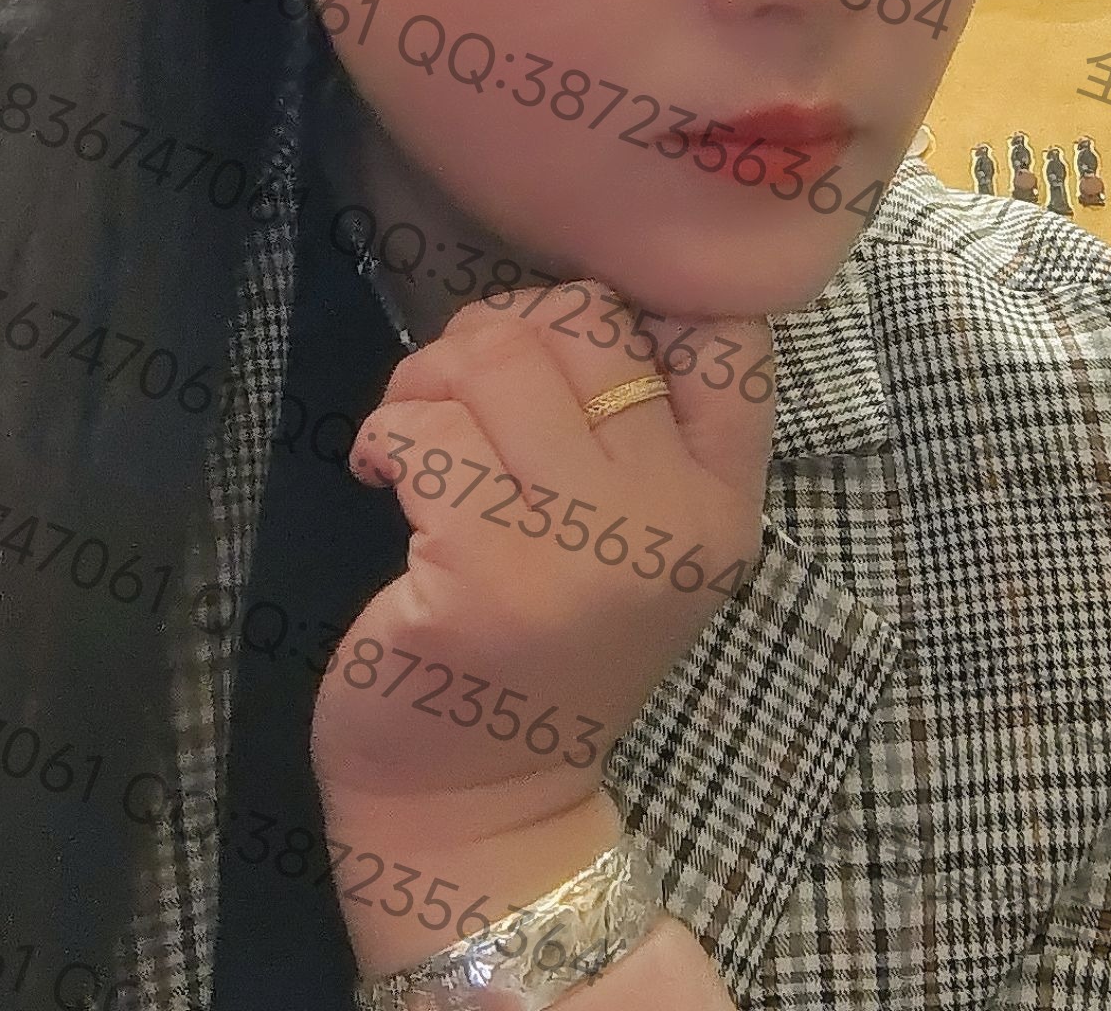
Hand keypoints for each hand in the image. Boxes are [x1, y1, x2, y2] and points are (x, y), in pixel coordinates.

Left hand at [311, 283, 775, 838]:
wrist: (475, 807)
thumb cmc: (542, 646)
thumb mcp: (635, 541)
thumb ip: (634, 426)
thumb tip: (558, 304)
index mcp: (721, 503)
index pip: (728, 337)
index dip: (638, 304)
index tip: (568, 360)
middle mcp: (671, 520)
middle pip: (587, 319)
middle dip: (502, 333)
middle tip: (461, 397)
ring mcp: (580, 550)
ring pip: (498, 357)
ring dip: (430, 376)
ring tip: (415, 432)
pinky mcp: (481, 575)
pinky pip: (423, 427)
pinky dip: (386, 434)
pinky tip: (382, 477)